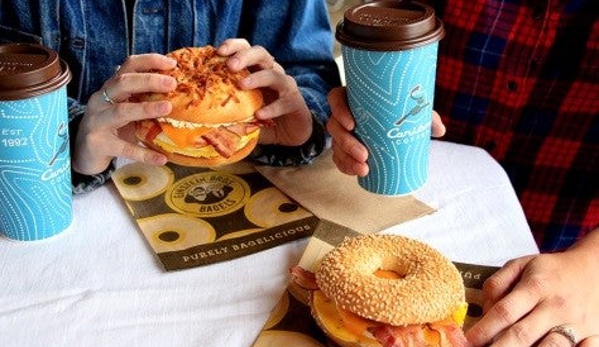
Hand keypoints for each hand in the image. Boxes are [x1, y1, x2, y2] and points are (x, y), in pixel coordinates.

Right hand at [72, 54, 177, 174]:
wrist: (84, 153)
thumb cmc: (111, 127)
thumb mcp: (126, 109)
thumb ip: (143, 99)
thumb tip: (177, 92)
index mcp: (110, 88)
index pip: (128, 67)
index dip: (149, 61)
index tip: (172, 63)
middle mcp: (101, 100)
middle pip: (122, 83)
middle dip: (148, 81)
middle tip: (172, 83)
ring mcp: (97, 122)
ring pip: (121, 111)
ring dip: (145, 108)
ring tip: (167, 108)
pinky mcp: (98, 144)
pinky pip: (124, 148)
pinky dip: (144, 153)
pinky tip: (161, 158)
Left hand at [217, 38, 312, 146]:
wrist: (290, 133)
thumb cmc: (261, 117)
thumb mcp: (240, 109)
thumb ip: (224, 105)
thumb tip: (196, 112)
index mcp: (257, 69)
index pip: (246, 48)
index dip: (233, 46)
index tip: (218, 52)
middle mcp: (272, 72)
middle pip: (261, 53)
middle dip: (244, 56)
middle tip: (230, 66)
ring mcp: (285, 86)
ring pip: (274, 74)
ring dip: (257, 78)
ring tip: (242, 85)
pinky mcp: (295, 102)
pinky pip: (284, 101)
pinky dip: (271, 107)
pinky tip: (259, 115)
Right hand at [326, 87, 445, 176]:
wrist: (396, 124)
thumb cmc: (400, 110)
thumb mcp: (412, 109)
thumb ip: (425, 115)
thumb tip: (439, 131)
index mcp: (353, 97)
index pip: (336, 99)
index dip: (339, 110)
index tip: (352, 124)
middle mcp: (344, 114)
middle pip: (335, 126)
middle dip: (346, 143)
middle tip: (365, 155)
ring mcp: (342, 132)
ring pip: (336, 145)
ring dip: (346, 159)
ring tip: (364, 169)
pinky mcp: (344, 148)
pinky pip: (339, 158)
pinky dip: (346, 166)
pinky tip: (357, 173)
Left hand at [466, 230, 598, 346]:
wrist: (596, 269)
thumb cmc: (552, 271)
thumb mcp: (522, 265)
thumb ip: (497, 284)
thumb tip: (484, 310)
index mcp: (536, 286)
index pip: (505, 312)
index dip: (484, 329)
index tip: (468, 341)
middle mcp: (556, 306)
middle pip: (522, 335)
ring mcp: (576, 324)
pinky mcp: (593, 335)